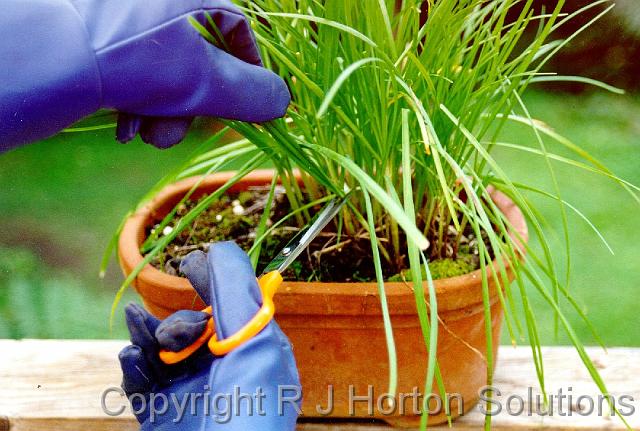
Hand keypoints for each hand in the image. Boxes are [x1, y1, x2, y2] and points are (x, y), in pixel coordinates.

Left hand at [1, 0, 288, 150]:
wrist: (37, 57)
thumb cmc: (130, 59)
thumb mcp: (202, 81)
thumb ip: (251, 94)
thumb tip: (282, 102)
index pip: (237, 24)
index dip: (249, 68)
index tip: (249, 104)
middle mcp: (157, 1)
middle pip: (199, 57)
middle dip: (194, 105)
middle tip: (180, 128)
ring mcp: (124, 18)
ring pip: (166, 71)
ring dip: (166, 113)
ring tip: (147, 133)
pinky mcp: (97, 39)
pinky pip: (133, 71)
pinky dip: (137, 104)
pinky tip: (125, 126)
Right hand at [118, 241, 300, 429]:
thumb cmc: (254, 411)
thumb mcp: (255, 342)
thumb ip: (237, 292)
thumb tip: (218, 249)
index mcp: (250, 348)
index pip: (227, 303)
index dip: (208, 280)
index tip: (187, 265)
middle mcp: (219, 367)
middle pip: (186, 325)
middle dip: (178, 321)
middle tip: (183, 337)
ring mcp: (189, 391)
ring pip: (157, 349)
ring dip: (146, 335)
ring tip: (140, 336)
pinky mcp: (162, 414)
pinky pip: (139, 381)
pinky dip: (132, 366)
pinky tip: (132, 358)